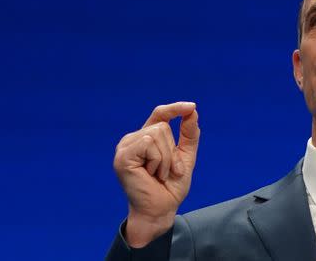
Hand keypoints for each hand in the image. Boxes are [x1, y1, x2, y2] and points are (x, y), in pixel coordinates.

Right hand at [113, 102, 199, 246]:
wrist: (161, 209)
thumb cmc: (170, 187)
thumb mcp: (185, 157)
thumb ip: (189, 135)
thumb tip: (192, 111)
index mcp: (146, 138)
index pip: (159, 114)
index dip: (174, 108)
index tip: (191, 106)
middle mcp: (133, 139)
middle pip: (162, 125)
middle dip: (172, 151)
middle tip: (167, 171)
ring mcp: (125, 147)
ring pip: (157, 133)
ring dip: (166, 158)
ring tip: (159, 175)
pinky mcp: (123, 156)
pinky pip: (149, 143)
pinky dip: (158, 161)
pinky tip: (151, 175)